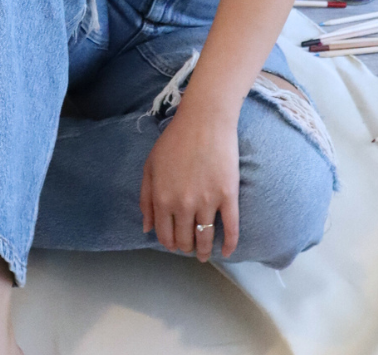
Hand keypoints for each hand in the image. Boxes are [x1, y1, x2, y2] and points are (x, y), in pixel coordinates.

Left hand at [142, 104, 239, 261]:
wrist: (204, 122)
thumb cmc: (174, 141)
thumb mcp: (149, 167)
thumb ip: (145, 199)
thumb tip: (147, 228)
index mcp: (161, 198)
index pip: (164, 234)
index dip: (169, 243)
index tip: (173, 245)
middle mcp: (183, 204)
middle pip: (184, 239)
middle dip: (185, 248)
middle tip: (188, 249)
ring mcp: (207, 202)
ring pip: (205, 237)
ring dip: (204, 251)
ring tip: (204, 256)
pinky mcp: (228, 196)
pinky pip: (231, 228)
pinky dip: (230, 244)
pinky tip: (227, 252)